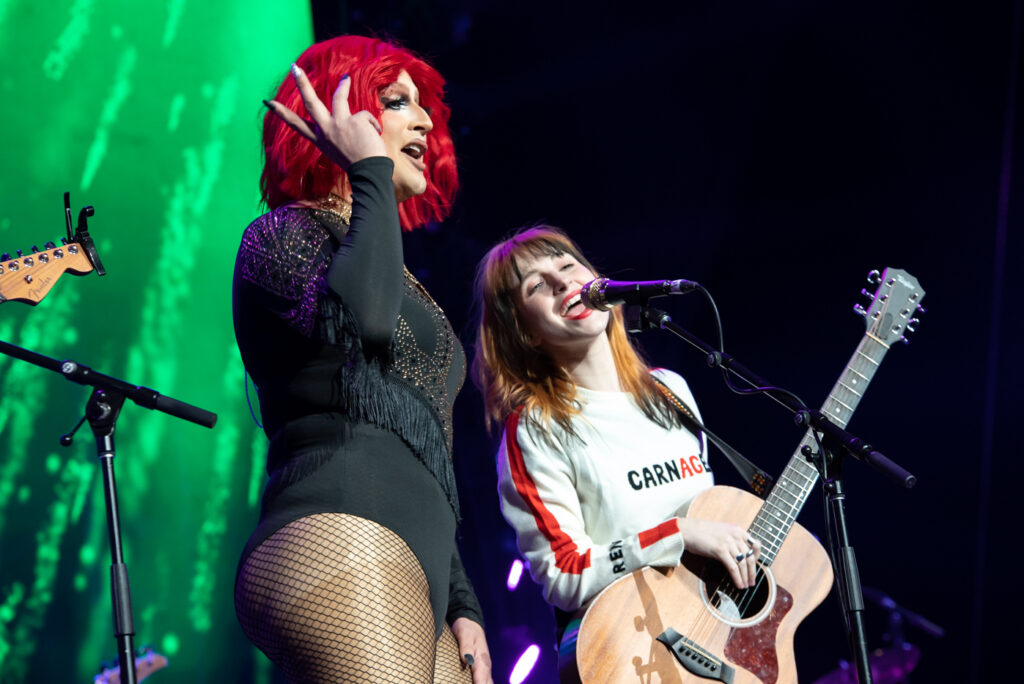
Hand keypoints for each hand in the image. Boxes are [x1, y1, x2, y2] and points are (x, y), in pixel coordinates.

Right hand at [264, 64, 385, 170]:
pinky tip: (374, 134)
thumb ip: (335, 134)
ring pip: (338, 97)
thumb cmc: (357, 164)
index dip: (282, 113)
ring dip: (343, 86)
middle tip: (294, 67)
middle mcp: (326, 130)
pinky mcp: (354, 120)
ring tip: (346, 78)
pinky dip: (372, 125)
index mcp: (320, 140)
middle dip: (301, 83)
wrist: (368, 173)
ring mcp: (339, 123)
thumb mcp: (338, 150)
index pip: (297, 125)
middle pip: (310, 102)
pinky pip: (365, 116)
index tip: (269, 102)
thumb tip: (346, 121)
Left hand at [451, 617, 493, 683]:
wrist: (470, 624)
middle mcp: (485, 666)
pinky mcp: (480, 670)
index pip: (482, 679)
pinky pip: (484, 682)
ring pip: (487, 683)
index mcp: (482, 660)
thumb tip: (466, 660)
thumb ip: (465, 647)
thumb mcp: (464, 634)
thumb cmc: (466, 629)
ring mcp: (484, 669)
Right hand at [678, 517, 760, 588]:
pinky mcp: (720, 550)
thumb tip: (738, 554)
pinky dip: (737, 578)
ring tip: (745, 585)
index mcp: (738, 530)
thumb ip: (732, 540)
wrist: (687, 530)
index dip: (757, 558)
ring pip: (743, 564)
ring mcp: (728, 543)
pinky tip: (738, 584)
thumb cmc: (701, 532)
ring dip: (745, 577)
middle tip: (752, 581)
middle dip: (753, 572)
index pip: (755, 545)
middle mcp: (735, 536)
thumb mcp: (722, 532)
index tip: (755, 567)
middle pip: (751, 557)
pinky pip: (733, 567)